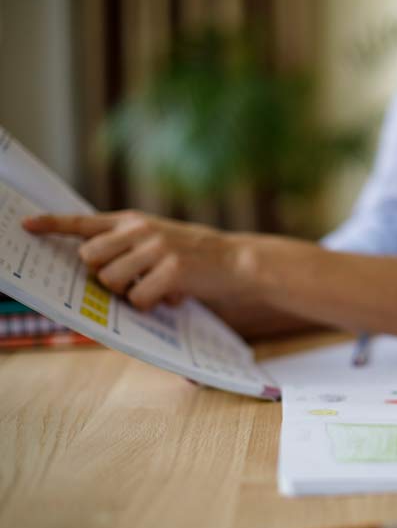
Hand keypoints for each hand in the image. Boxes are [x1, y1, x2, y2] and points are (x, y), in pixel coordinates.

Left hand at [22, 211, 246, 310]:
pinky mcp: (172, 270)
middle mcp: (141, 230)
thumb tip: (96, 269)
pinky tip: (170, 298)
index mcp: (135, 221)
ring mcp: (156, 249)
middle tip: (130, 282)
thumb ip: (129, 246)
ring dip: (128, 294)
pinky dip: (151, 306)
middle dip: (103, 276)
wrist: (239, 262)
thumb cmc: (197, 256)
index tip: (26, 224)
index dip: (52, 224)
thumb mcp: (161, 239)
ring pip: (111, 280)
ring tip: (155, 290)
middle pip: (89, 257)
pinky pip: (140, 299)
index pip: (85, 221)